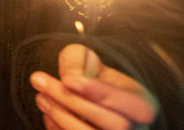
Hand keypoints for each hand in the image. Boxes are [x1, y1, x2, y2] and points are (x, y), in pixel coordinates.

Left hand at [30, 44, 155, 129]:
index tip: (68, 79)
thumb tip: (69, 76)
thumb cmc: (92, 79)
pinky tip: (47, 114)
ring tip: (41, 97)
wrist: (89, 100)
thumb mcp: (90, 62)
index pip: (130, 103)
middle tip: (39, 80)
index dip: (98, 92)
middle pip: (115, 124)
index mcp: (143, 106)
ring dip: (62, 117)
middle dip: (74, 102)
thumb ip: (80, 60)